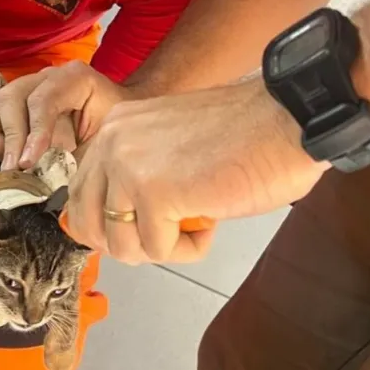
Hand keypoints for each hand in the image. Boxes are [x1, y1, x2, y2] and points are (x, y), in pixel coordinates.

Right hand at [0, 61, 132, 169]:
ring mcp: (27, 88)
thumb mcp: (103, 149)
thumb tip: (51, 190)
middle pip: (10, 98)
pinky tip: (15, 161)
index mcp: (75, 79)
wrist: (117, 129)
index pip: (43, 100)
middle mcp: (46, 77)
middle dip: (11, 138)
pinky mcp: (14, 106)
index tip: (27, 164)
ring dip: (0, 141)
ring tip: (16, 167)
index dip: (33, 133)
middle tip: (16, 170)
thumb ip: (79, 162)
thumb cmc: (113, 138)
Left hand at [65, 79, 328, 264]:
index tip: (144, 227)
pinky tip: (213, 218)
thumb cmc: (244, 137)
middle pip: (89, 226)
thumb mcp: (166, 151)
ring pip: (121, 245)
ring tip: (198, 218)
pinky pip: (157, 250)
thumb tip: (113, 226)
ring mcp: (128, 166)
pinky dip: (190, 248)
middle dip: (130, 242)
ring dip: (163, 246)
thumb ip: (133, 178)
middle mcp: (110, 143)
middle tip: (170, 231)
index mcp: (113, 130)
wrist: (289, 119)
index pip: (79, 196)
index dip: (109, 225)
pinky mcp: (154, 192)